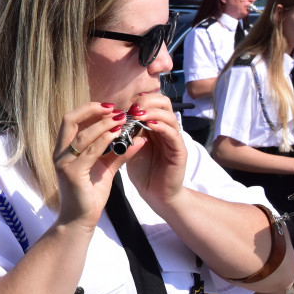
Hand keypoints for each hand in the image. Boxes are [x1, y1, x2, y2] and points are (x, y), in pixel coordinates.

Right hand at [54, 102, 128, 228]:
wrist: (80, 220)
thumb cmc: (89, 195)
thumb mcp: (105, 168)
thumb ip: (117, 153)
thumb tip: (137, 139)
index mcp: (64, 150)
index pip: (71, 120)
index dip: (88, 109)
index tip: (109, 107)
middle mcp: (60, 153)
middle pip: (69, 120)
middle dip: (91, 110)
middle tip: (114, 109)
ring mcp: (64, 163)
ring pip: (82, 134)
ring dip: (104, 124)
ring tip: (122, 120)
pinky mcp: (72, 173)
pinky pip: (90, 151)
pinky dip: (105, 139)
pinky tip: (119, 135)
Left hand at [121, 94, 186, 209]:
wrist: (154, 194)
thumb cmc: (142, 170)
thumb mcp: (130, 147)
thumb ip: (126, 131)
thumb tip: (114, 115)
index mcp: (155, 125)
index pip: (152, 102)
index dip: (139, 99)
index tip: (123, 104)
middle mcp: (166, 129)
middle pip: (164, 103)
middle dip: (147, 101)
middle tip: (132, 108)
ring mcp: (174, 139)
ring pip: (169, 116)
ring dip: (152, 112)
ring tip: (137, 114)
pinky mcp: (180, 152)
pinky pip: (174, 135)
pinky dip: (162, 127)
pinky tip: (150, 126)